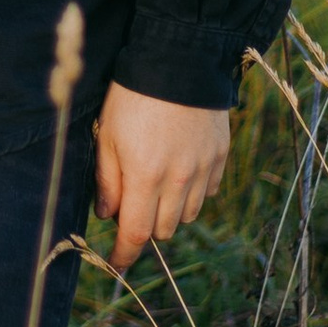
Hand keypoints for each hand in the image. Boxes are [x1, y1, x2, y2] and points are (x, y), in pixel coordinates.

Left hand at [92, 84, 230, 274]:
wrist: (178, 62)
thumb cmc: (132, 97)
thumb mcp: (107, 136)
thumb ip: (107, 180)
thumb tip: (107, 216)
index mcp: (145, 177)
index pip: (136, 233)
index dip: (124, 254)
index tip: (116, 264)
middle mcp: (178, 180)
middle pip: (163, 230)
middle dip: (144, 228)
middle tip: (131, 209)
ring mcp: (203, 170)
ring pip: (187, 215)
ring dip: (169, 212)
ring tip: (155, 187)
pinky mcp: (220, 158)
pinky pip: (207, 193)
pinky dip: (192, 193)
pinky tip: (180, 172)